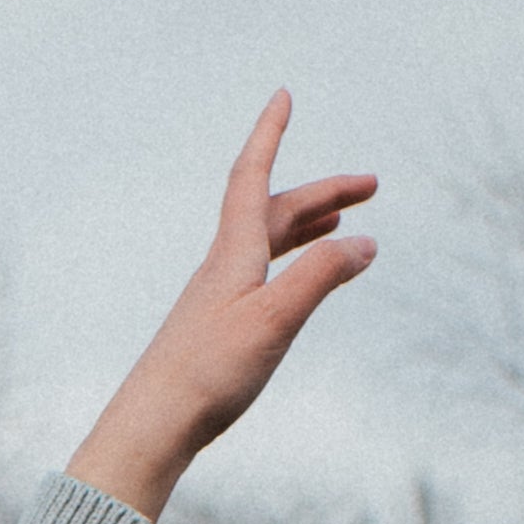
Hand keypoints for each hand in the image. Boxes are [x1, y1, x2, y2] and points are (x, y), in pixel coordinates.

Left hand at [67, 94, 376, 523]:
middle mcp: (222, 267)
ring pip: (266, 245)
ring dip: (306, 226)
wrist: (152, 428)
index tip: (283, 95)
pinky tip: (295, 284)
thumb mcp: (276, 320)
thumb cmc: (208, 374)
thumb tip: (365, 242)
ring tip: (339, 222)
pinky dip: (288, 265)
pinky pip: (258, 278)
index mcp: (233, 253)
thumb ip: (321, 276)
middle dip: (323, 194)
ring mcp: (217, 298)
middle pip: (274, 212)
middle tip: (371, 187)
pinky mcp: (214, 330)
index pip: (253, 177)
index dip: (269, 134)